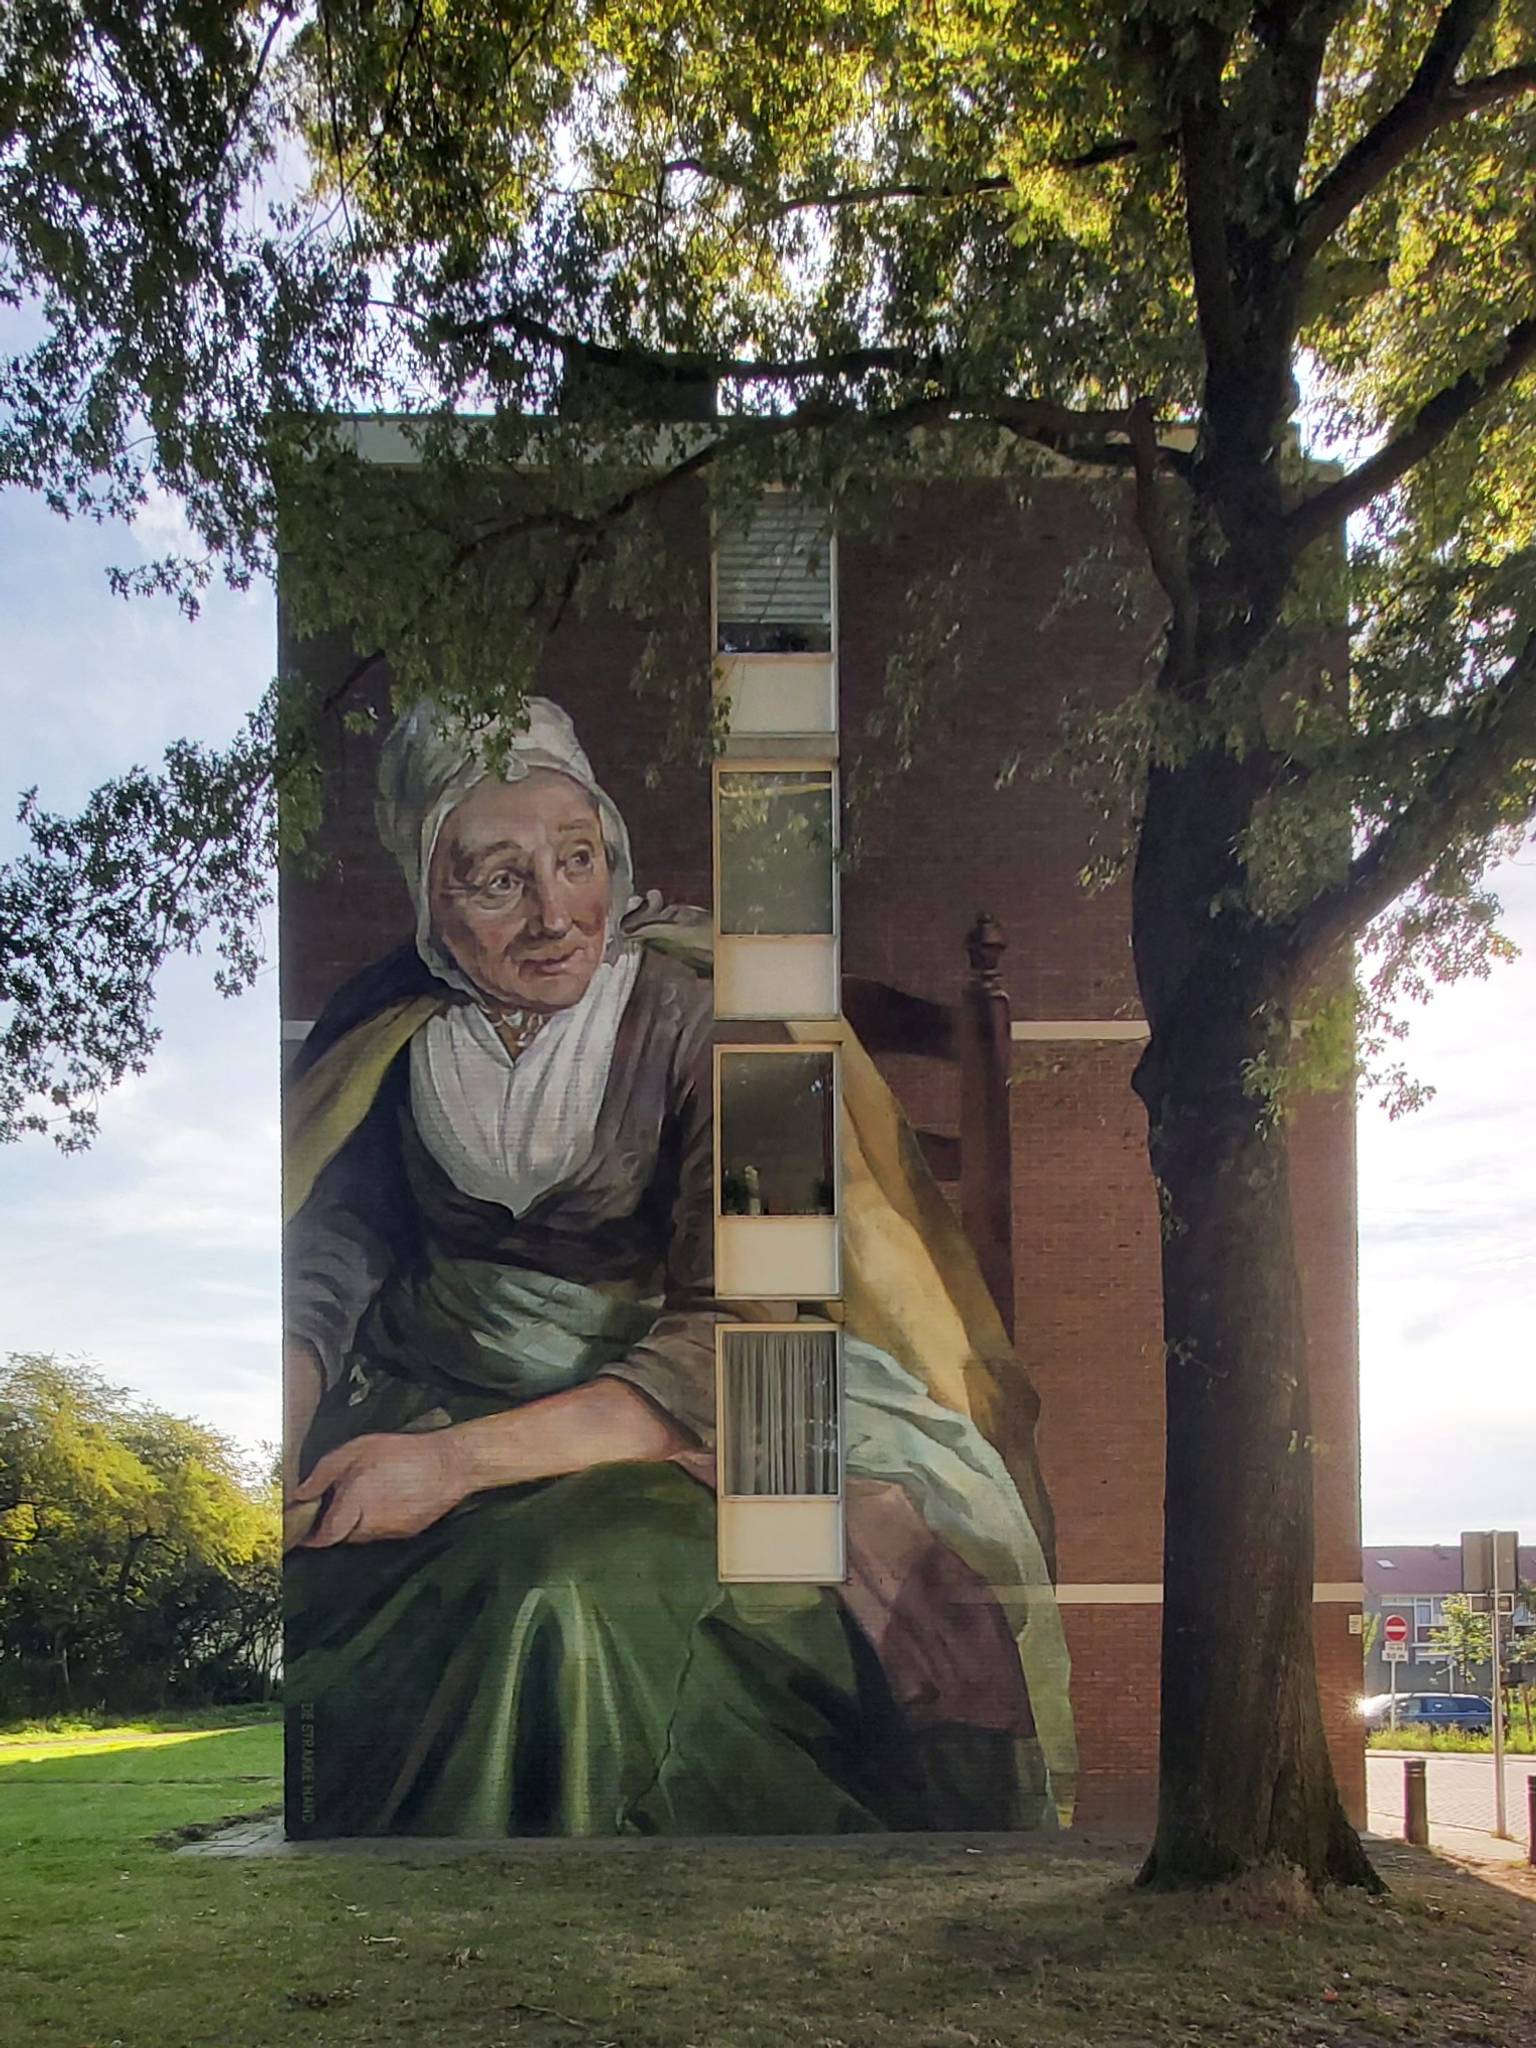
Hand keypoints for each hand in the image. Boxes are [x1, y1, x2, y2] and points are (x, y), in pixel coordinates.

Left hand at [287, 1430, 470, 1548]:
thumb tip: (301, 1494)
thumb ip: (324, 1473)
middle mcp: (369, 1526)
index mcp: (353, 1506)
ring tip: (370, 1493)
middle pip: (342, 1535)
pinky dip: (380, 1518)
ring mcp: (390, 1533)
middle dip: (335, 1522)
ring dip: (358, 1520)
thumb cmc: (404, 1452)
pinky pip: (383, 1530)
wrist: (451, 1464)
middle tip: (339, 1499)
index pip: (322, 1538)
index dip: (309, 1536)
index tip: (302, 1530)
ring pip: (363, 1533)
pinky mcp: (407, 1533)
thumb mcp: (357, 1450)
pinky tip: (391, 1496)